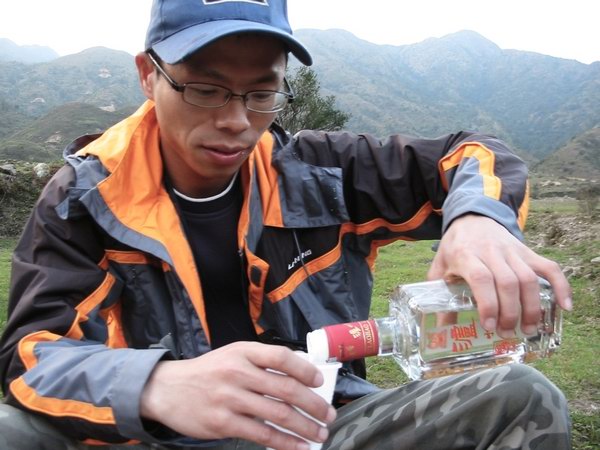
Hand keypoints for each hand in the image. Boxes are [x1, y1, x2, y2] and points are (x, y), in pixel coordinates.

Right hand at [140, 342, 335, 449]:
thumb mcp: (233, 355)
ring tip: (320, 433)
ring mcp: (230, 399)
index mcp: (243, 352)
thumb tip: (300, 376)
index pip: (281, 357)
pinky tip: (298, 446)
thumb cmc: (208, 372)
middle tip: (328, 415)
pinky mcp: (223, 423)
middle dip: (313, 405)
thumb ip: (261, 362)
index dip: (305, 370)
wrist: (167, 389)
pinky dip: (285, 442)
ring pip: (278, 414)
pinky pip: (262, 435)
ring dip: (305, 426)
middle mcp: (237, 373)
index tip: (319, 382)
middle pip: (285, 389)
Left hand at [428, 214, 571, 337]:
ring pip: (528, 278)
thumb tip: (440, 329)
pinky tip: (564, 306)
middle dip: (510, 312)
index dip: (488, 303)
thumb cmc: (455, 248)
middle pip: (508, 282)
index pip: (481, 278)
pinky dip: (561, 286)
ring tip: (528, 329)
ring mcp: (512, 251)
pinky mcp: (528, 252)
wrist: (472, 219)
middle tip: (507, 332)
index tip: (489, 325)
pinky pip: (550, 268)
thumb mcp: (439, 268)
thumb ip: (438, 295)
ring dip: (531, 307)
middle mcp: (491, 252)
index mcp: (466, 255)